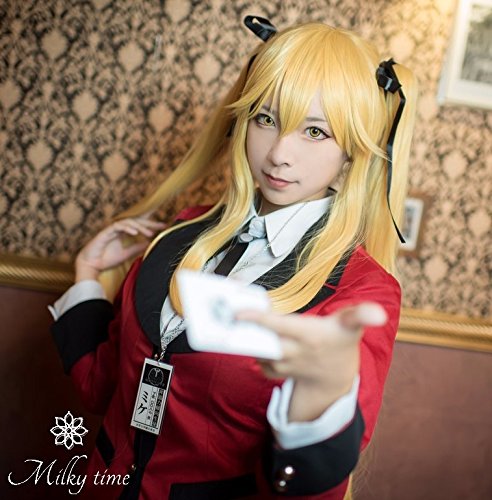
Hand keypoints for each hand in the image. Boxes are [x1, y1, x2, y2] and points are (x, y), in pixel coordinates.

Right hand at [75, 216, 166, 281]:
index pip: (140, 224)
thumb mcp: (127, 254)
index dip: (151, 223)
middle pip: (137, 221)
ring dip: (140, 226)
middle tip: (162, 225)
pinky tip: (135, 233)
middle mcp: (119, 229)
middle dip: (150, 222)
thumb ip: (137, 248)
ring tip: (149, 233)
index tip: (164, 226)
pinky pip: (118, 226)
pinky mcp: (105, 232)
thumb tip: (149, 243)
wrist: (91, 265)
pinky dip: (127, 228)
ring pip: (129, 222)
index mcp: (125, 232)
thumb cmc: (106, 259)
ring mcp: (112, 229)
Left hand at [236, 302, 386, 420]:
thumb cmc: (340, 342)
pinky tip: (249, 338)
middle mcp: (293, 351)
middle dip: (243, 331)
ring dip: (245, 340)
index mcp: (308, 335)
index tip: (237, 312)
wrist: (335, 377)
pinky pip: (258, 361)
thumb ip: (361, 316)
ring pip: (257, 351)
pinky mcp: (275, 370)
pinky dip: (252, 350)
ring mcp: (283, 363)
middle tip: (222, 315)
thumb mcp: (352, 326)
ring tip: (232, 324)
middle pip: (262, 342)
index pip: (279, 325)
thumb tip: (380, 314)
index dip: (258, 318)